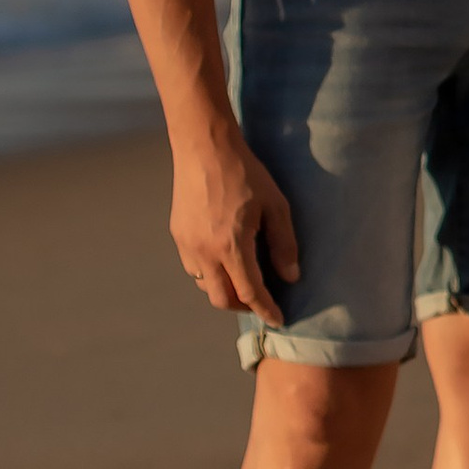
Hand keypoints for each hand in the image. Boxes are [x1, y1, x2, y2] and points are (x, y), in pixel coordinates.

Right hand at [170, 133, 298, 324]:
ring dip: (225, 289)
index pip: (250, 293)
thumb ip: (284, 244)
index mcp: (231, 246)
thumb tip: (290, 277)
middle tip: (262, 302)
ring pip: (205, 284)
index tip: (278, 320)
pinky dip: (210, 273)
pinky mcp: (177, 234)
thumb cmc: (245, 173)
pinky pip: (193, 267)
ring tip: (245, 280)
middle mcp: (204, 252)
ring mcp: (186, 244)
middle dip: (244, 307)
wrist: (204, 147)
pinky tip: (225, 260)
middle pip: (222, 298)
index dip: (265, 310)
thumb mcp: (276, 206)